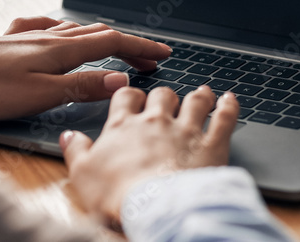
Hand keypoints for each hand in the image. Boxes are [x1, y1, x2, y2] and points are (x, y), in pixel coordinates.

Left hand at [0, 16, 170, 119]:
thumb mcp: (38, 95)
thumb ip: (80, 87)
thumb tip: (121, 80)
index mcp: (59, 51)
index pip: (111, 44)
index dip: (140, 48)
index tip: (163, 54)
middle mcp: (46, 38)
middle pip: (97, 34)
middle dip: (127, 44)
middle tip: (148, 56)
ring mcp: (25, 37)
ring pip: (73, 30)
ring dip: (100, 36)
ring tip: (114, 44)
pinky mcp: (5, 40)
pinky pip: (45, 27)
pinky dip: (64, 28)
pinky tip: (57, 29)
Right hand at [60, 85, 238, 225]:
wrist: (156, 207)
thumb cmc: (118, 194)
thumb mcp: (83, 175)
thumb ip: (76, 151)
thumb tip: (68, 137)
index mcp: (124, 127)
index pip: (126, 97)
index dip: (131, 95)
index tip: (134, 97)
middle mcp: (156, 122)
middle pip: (162, 95)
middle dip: (165, 95)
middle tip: (166, 99)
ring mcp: (186, 130)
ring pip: (195, 101)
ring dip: (199, 95)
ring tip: (202, 92)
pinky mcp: (212, 145)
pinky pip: (225, 118)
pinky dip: (230, 106)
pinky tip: (231, 99)